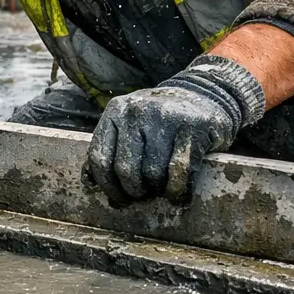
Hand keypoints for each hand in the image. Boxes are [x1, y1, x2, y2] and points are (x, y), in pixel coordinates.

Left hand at [85, 55, 265, 204]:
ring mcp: (165, 117)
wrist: (204, 94)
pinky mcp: (193, 126)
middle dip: (135, 192)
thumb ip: (109, 149)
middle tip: (144, 196)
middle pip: (126, 170)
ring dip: (157, 192)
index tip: (118, 199)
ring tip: (162, 192)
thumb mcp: (128, 125)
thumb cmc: (160, 121)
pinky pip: (180, 171)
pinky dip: (178, 191)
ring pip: (153, 173)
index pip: (99, 158)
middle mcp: (137, 111)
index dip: (107, 186)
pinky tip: (180, 197)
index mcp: (115, 111)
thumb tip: (90, 184)